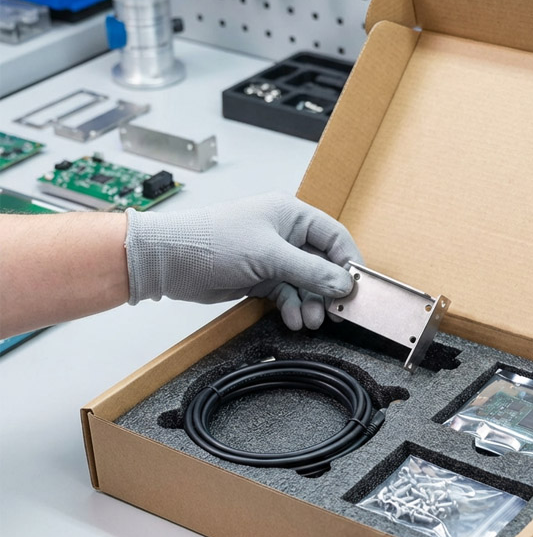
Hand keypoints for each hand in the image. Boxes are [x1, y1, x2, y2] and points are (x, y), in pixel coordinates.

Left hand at [125, 195, 361, 329]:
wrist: (170, 261)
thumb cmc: (213, 242)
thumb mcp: (269, 256)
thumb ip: (310, 271)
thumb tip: (343, 283)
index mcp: (291, 214)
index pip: (334, 237)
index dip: (349, 262)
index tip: (358, 287)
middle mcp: (285, 234)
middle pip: (322, 264)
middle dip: (328, 290)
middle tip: (337, 312)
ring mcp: (273, 257)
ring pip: (305, 283)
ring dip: (310, 303)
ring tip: (310, 321)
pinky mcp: (260, 277)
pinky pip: (287, 293)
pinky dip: (292, 307)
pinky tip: (292, 319)